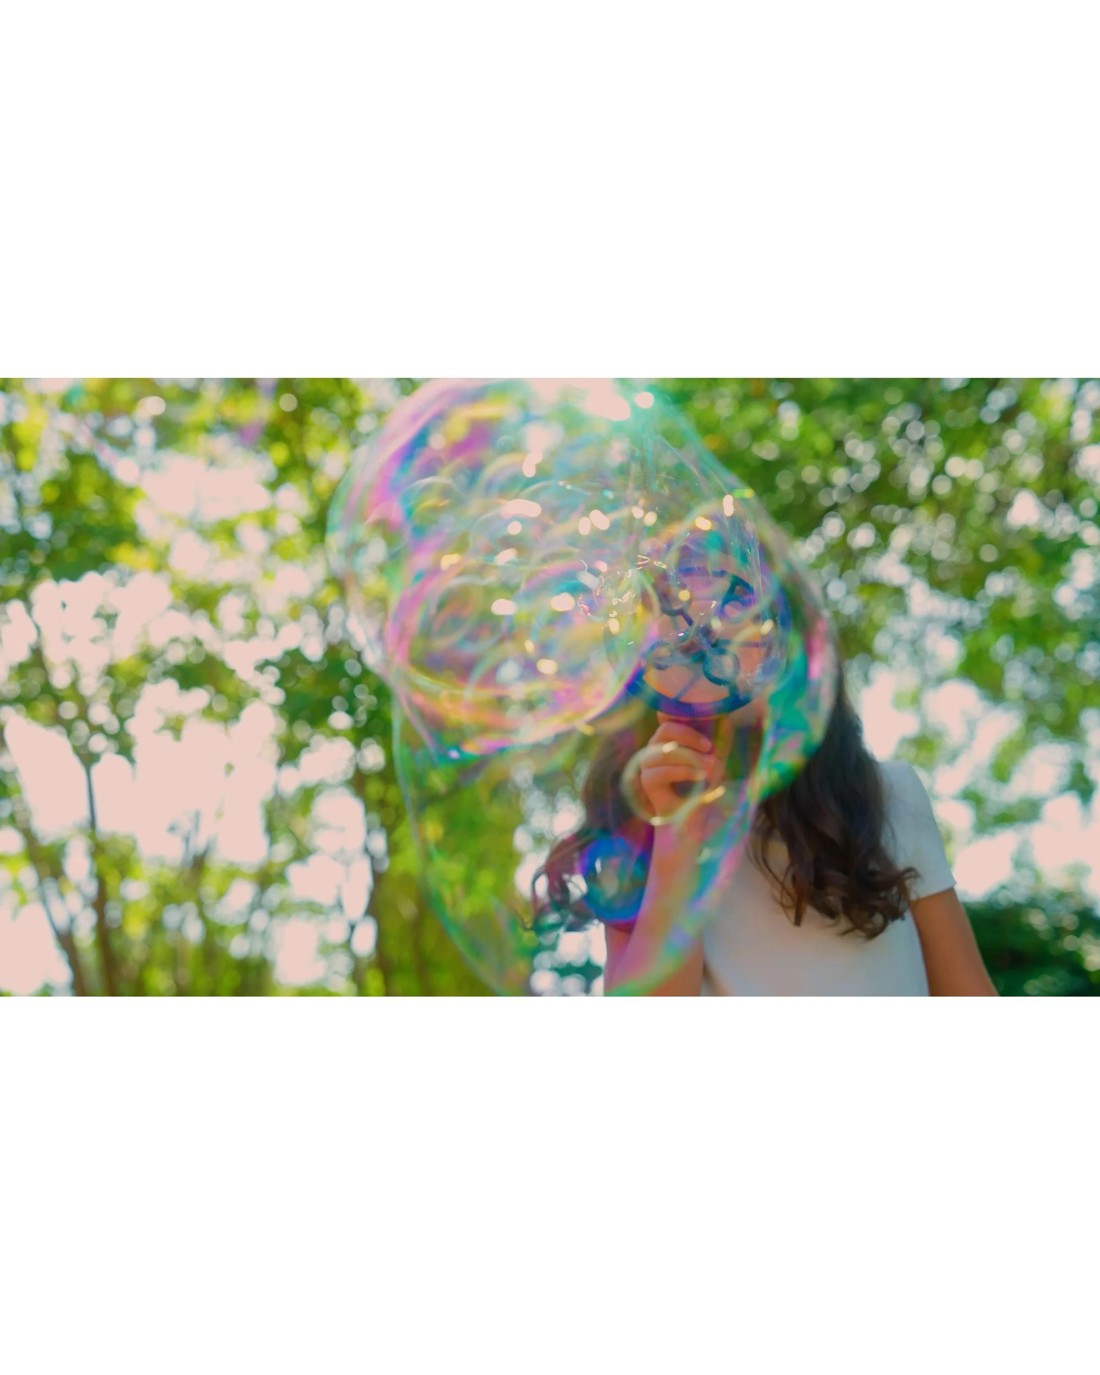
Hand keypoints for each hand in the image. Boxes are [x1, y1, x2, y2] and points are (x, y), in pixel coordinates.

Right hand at [627, 713, 735, 852]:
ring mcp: (647, 766)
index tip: (708, 729)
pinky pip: (662, 771)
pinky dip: (684, 772)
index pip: (670, 718)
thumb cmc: (702, 791)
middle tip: (709, 747)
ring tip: (711, 767)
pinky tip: (700, 777)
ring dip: (691, 757)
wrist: (690, 824)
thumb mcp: (714, 764)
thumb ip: (718, 744)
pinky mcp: (646, 782)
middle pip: (665, 729)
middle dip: (690, 735)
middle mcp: (654, 750)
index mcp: (668, 741)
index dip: (686, 718)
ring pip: (665, 750)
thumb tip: (726, 721)